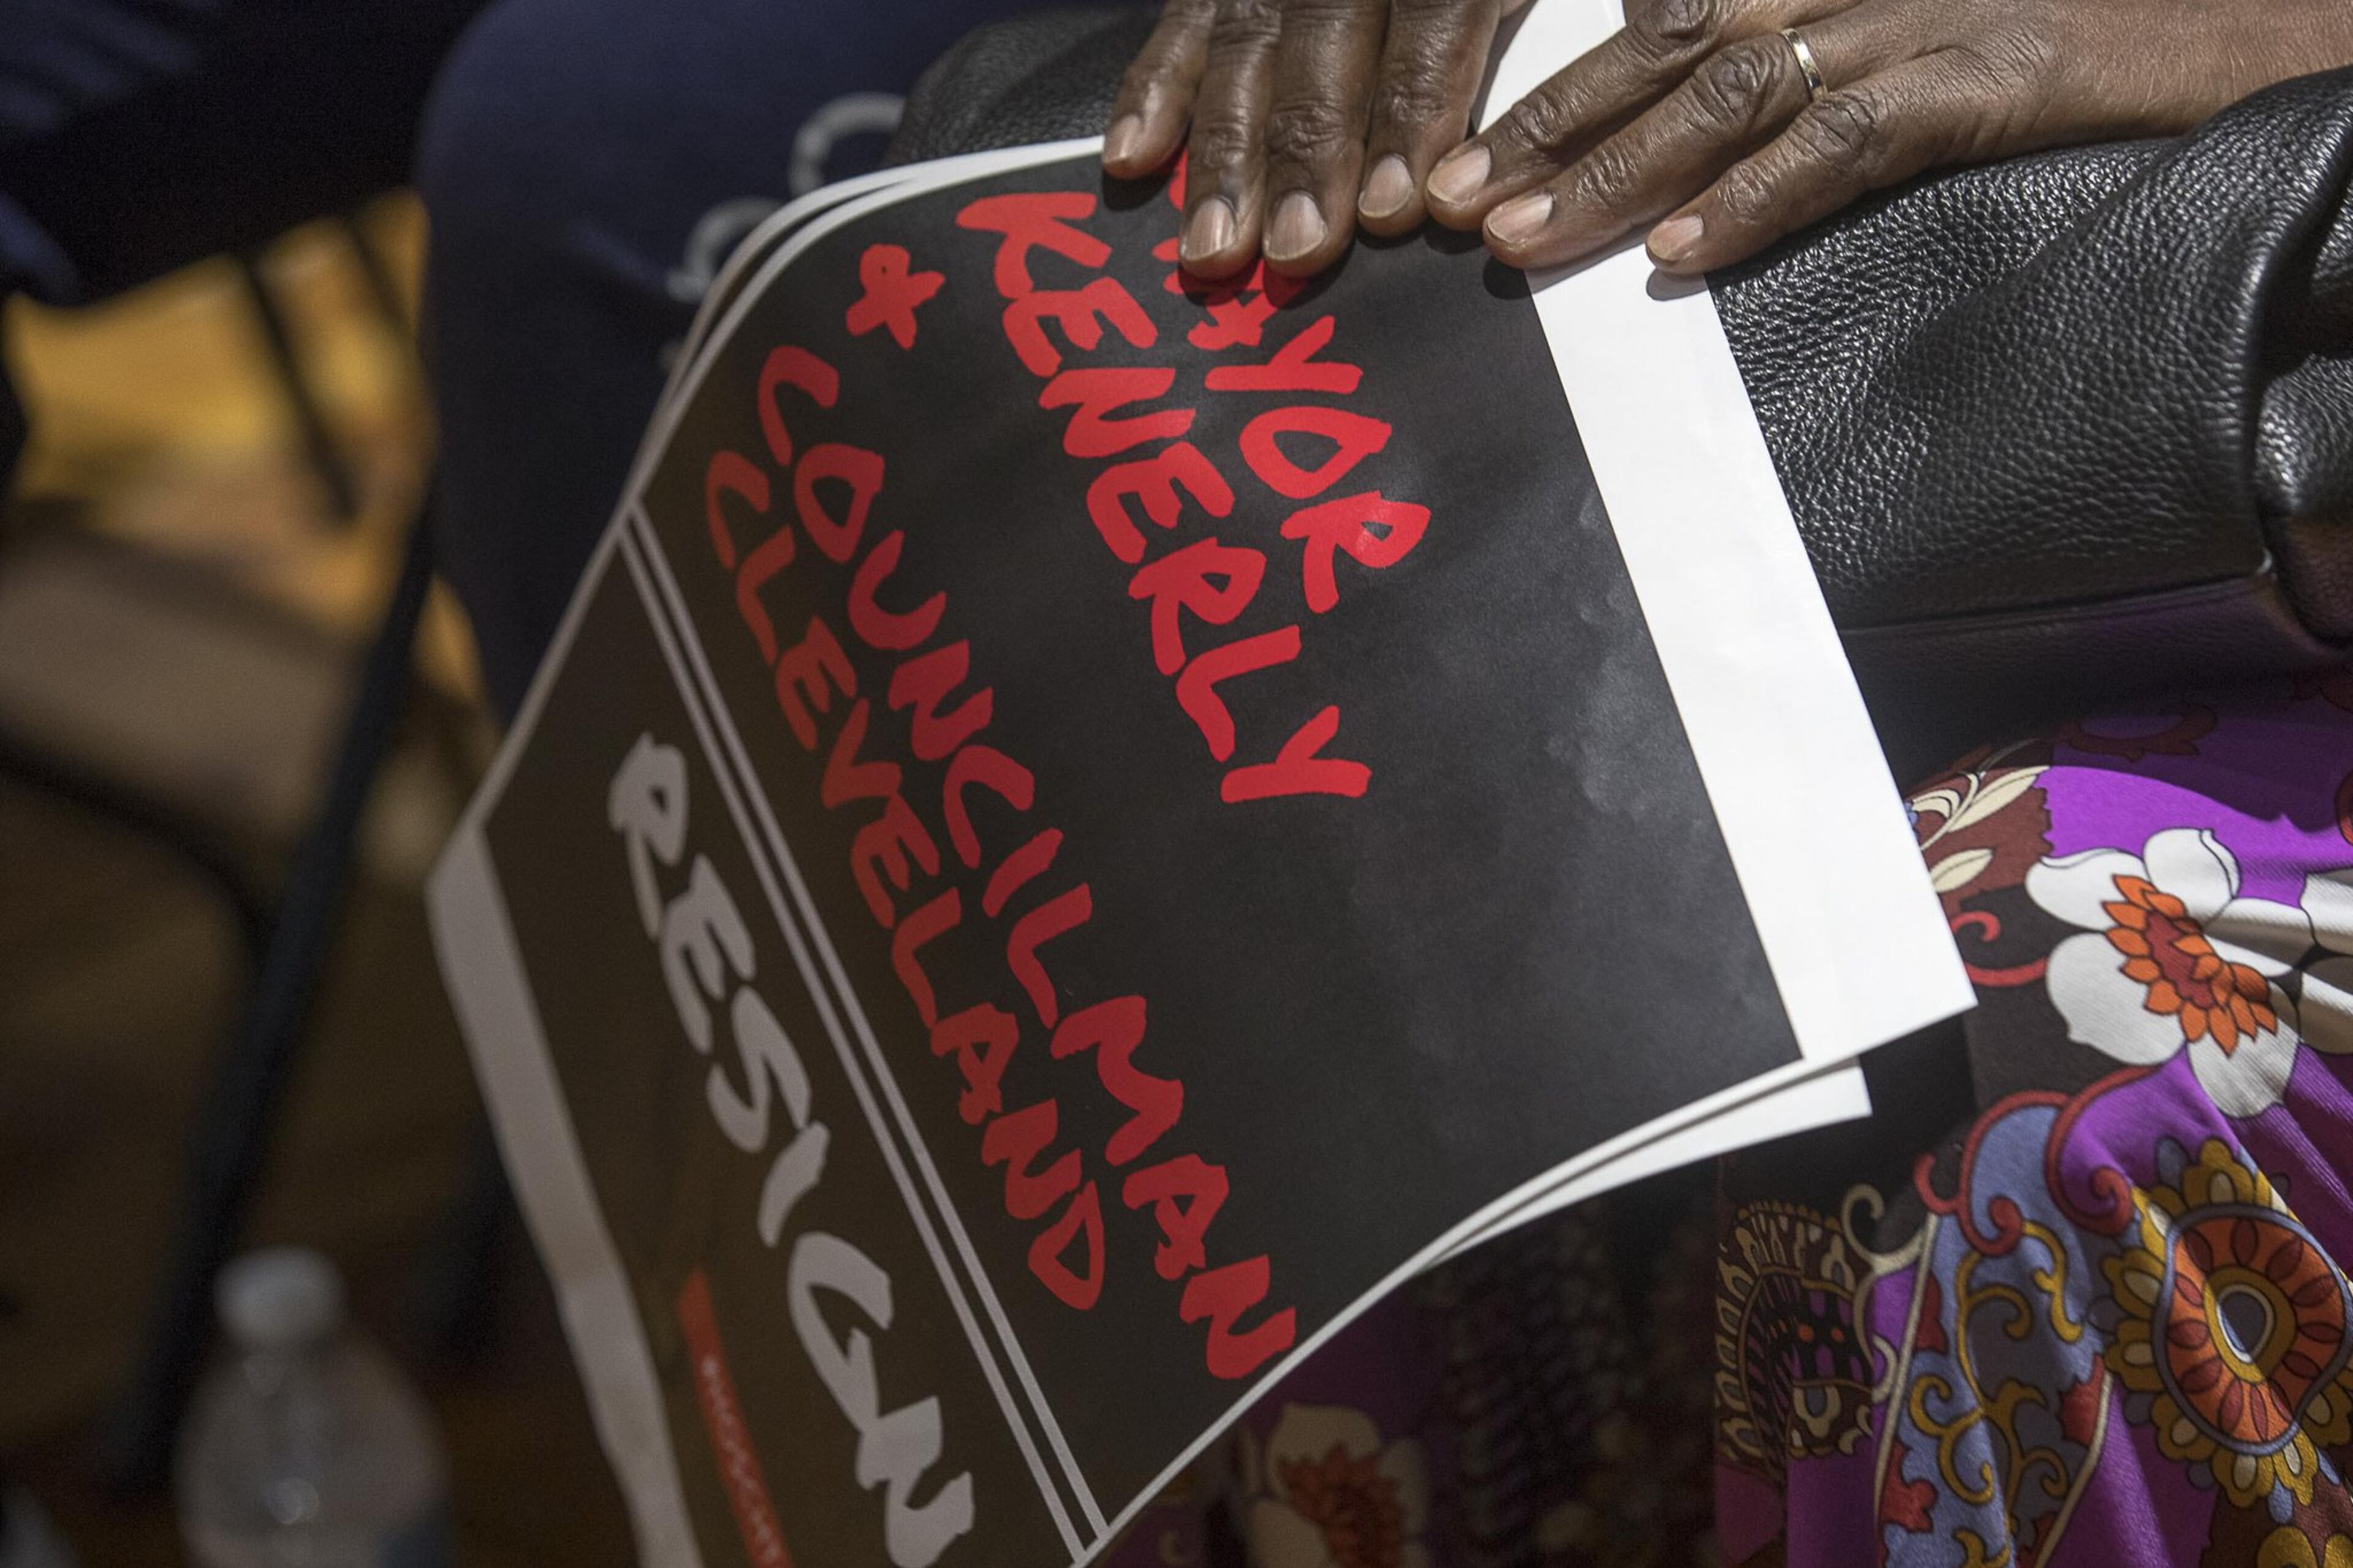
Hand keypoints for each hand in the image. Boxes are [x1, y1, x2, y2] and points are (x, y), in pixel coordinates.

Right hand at [1103, 0, 1530, 278]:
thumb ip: (1513, 19)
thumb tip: (1498, 163)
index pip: (1434, 9)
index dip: (1413, 107)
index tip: (1398, 205)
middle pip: (1325, 34)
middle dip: (1309, 150)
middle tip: (1302, 248)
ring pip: (1246, 41)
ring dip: (1225, 153)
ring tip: (1213, 250)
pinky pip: (1183, 18)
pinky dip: (1152, 89)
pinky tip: (1132, 157)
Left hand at [1105, 0, 2352, 279]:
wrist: (2231, 9)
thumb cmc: (2054, 23)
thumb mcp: (1897, 31)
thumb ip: (1788, 75)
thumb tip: (1672, 163)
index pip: (1645, 17)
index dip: (1540, 93)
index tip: (1450, 165)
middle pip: (1657, 51)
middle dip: (1538, 133)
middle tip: (1442, 208)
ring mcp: (1915, 18)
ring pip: (1728, 90)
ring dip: (1612, 170)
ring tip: (1520, 240)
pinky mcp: (1993, 77)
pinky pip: (1851, 138)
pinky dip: (1759, 198)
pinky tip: (1682, 254)